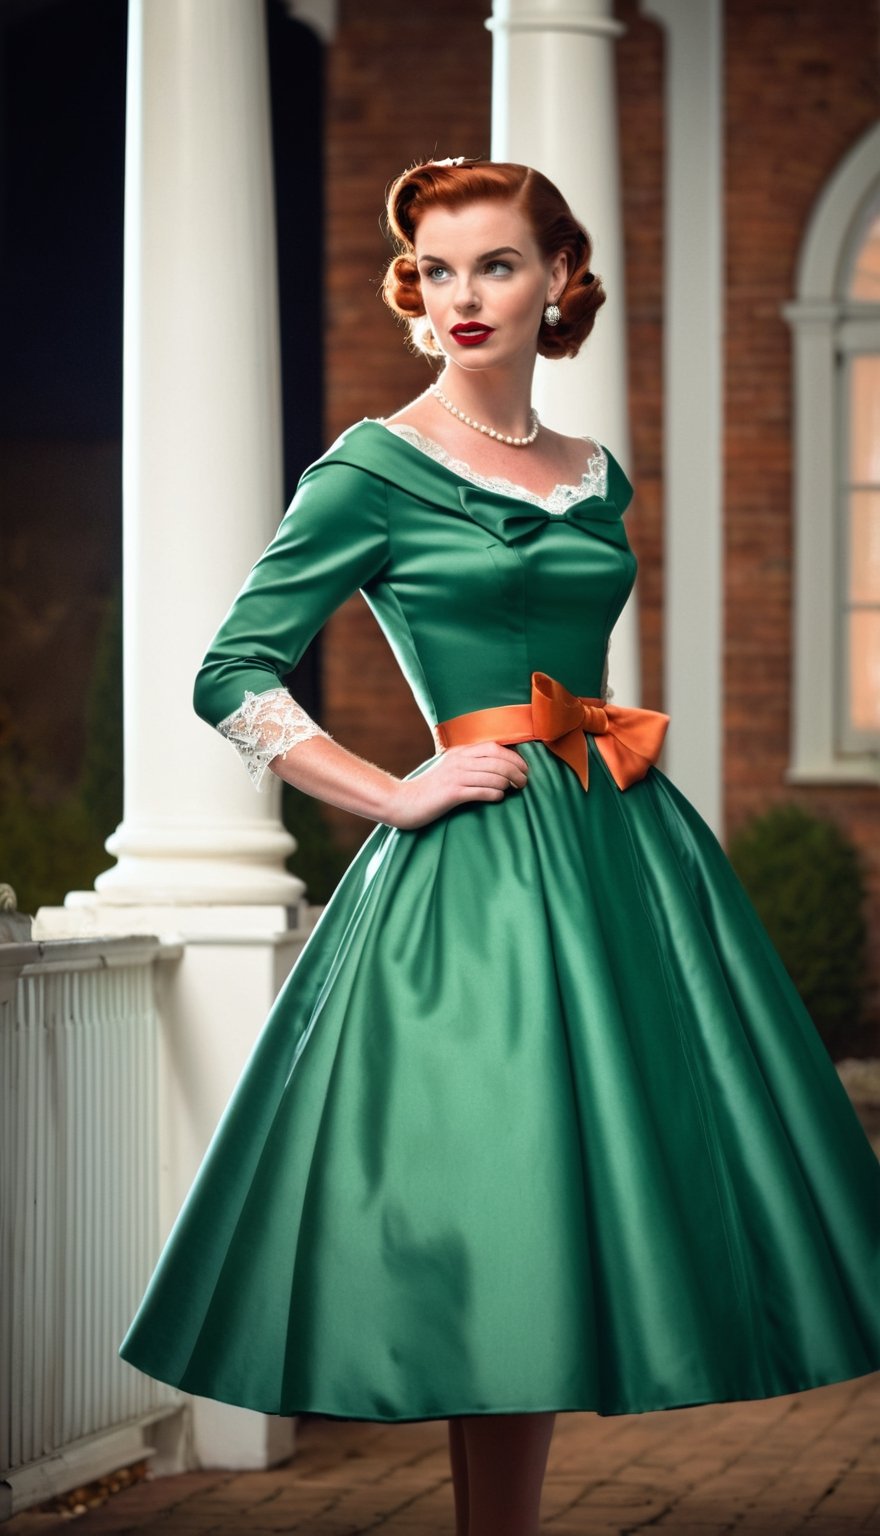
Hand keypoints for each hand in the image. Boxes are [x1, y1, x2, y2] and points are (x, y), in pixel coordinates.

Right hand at [383, 742, 529, 829]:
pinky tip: (498, 797)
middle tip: (524, 782)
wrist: (404, 801)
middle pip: (497, 760)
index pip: (494, 747)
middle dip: (516, 770)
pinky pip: (481, 791)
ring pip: (492, 775)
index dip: (514, 756)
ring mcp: (455, 776)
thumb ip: (469, 764)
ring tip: (514, 789)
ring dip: (508, 783)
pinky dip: (494, 794)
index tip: (524, 768)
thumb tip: (497, 767)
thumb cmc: (430, 788)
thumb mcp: (449, 769)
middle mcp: (459, 761)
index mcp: (459, 752)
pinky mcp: (452, 793)